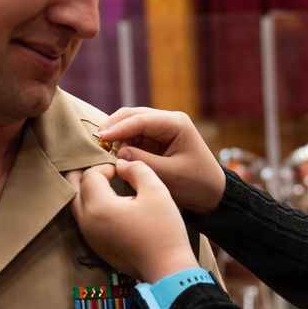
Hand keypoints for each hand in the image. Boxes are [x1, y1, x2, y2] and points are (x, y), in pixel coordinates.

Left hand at [68, 160, 198, 282]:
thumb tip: (122, 164)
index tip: (123, 170)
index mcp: (99, 207)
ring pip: (76, 205)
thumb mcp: (155, 190)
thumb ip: (136, 169)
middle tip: (101, 168)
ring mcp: (89, 236)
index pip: (90, 175)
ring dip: (86, 190)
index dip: (106, 166)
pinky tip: (109, 204)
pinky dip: (91, 206)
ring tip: (103, 182)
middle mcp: (87, 222)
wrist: (166, 268)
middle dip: (84, 174)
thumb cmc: (163, 229)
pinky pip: (84, 220)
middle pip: (72, 189)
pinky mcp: (95, 246)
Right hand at [94, 108, 225, 214]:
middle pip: (133, 115)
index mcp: (176, 124)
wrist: (211, 193)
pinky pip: (133, 136)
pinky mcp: (156, 140)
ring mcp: (161, 129)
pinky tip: (114, 154)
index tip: (100, 138)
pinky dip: (122, 143)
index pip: (141, 120)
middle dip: (114, 127)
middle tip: (95, 142)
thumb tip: (119, 153)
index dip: (118, 128)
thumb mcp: (169, 174)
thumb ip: (143, 162)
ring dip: (117, 136)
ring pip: (130, 125)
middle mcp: (168, 121)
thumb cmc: (196, 183)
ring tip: (104, 151)